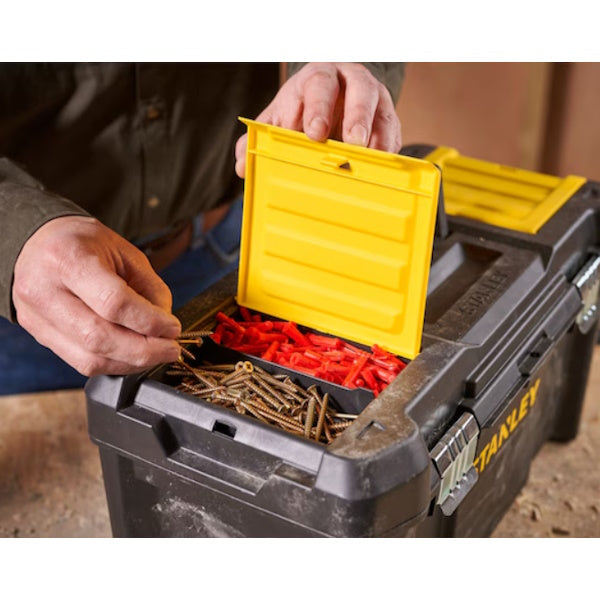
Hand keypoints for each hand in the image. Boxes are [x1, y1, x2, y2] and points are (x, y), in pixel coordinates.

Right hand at [12, 216, 181, 376]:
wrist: (38, 243)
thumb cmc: (84, 244)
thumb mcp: (125, 252)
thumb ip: (150, 289)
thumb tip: (165, 328)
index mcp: (67, 258)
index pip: (113, 302)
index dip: (149, 321)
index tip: (173, 328)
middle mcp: (43, 290)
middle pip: (99, 338)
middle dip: (144, 350)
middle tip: (170, 349)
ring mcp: (36, 317)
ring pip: (89, 358)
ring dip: (131, 363)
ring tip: (156, 354)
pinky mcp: (38, 335)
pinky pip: (81, 362)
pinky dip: (114, 364)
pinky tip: (132, 356)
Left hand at [235, 62, 401, 176]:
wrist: (332, 98)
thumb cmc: (303, 109)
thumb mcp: (279, 117)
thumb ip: (261, 136)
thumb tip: (242, 164)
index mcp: (318, 78)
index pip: (319, 85)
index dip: (317, 108)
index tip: (314, 132)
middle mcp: (350, 81)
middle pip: (359, 90)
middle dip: (355, 117)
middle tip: (351, 143)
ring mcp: (374, 99)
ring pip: (381, 111)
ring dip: (377, 136)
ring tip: (370, 159)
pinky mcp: (388, 119)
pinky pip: (393, 132)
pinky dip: (388, 150)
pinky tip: (382, 167)